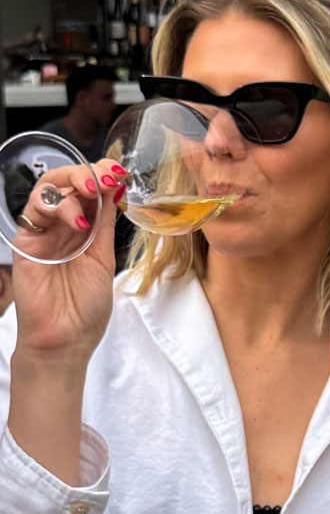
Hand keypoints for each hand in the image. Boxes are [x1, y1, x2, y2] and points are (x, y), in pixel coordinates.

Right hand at [11, 160, 124, 363]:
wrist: (65, 340)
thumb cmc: (85, 308)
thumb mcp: (103, 258)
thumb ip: (104, 224)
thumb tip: (115, 188)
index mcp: (83, 230)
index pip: (88, 192)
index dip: (101, 177)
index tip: (118, 173)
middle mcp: (61, 227)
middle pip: (66, 183)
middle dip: (86, 173)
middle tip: (104, 177)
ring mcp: (43, 233)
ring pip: (48, 189)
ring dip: (72, 183)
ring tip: (92, 193)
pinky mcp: (26, 242)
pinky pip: (34, 210)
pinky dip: (57, 206)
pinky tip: (78, 221)